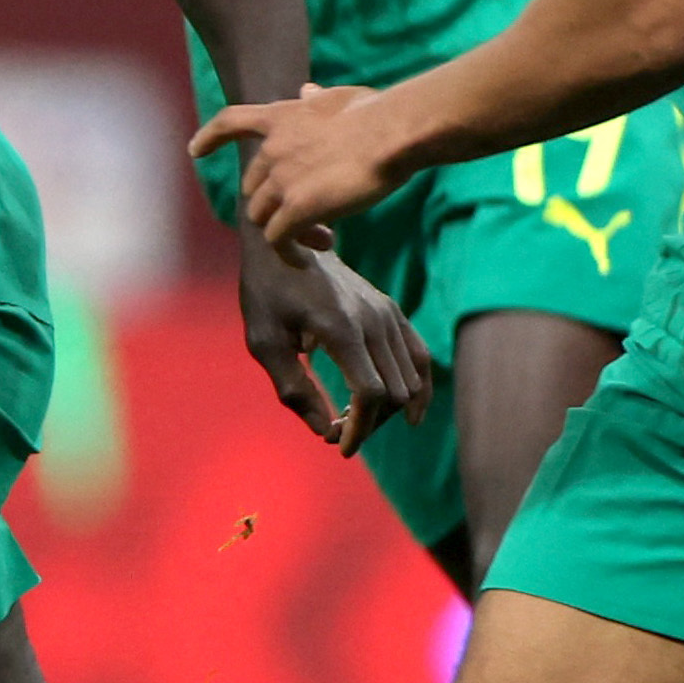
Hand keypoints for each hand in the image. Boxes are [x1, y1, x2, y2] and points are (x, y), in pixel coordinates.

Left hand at [188, 83, 414, 250]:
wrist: (390, 134)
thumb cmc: (376, 113)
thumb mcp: (340, 97)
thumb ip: (318, 100)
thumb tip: (306, 92)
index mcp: (281, 117)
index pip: (231, 122)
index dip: (211, 137)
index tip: (195, 150)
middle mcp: (272, 150)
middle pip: (252, 187)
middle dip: (274, 204)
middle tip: (311, 215)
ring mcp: (281, 181)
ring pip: (262, 217)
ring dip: (284, 231)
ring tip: (322, 238)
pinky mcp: (297, 209)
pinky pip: (277, 240)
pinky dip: (286, 253)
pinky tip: (304, 261)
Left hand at [235, 231, 429, 455]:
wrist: (285, 237)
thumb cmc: (266, 290)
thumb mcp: (264, 341)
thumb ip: (292, 387)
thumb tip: (323, 429)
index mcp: (341, 328)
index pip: (370, 394)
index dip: (359, 429)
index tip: (338, 445)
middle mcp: (373, 320)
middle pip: (392, 393)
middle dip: (368, 424)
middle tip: (336, 432)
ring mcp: (387, 313)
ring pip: (408, 381)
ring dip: (387, 412)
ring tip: (355, 419)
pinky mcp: (391, 310)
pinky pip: (419, 357)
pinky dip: (417, 388)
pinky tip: (409, 413)